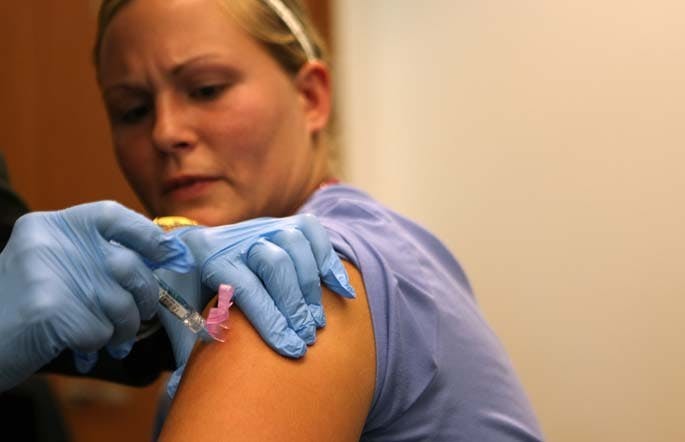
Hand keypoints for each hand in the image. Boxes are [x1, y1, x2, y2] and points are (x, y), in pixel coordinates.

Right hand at [0, 201, 192, 391]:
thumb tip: (165, 254)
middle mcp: (49, 243)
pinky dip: (97, 345)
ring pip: (121, 303)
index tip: (168, 254)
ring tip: (113, 338)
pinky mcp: (50, 312)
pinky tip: (81, 348)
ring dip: (124, 328)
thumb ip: (98, 256)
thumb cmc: (23, 308)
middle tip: (144, 313)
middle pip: (128, 264)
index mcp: (50, 225)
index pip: (112, 214)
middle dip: (145, 295)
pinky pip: (101, 331)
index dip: (147, 234)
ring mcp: (48, 276)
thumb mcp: (53, 266)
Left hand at [157, 214, 354, 396]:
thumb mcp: (179, 316)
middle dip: (294, 304)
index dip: (270, 320)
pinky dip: (331, 262)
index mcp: (207, 257)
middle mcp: (236, 236)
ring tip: (317, 321)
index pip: (245, 286)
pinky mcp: (284, 223)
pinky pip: (314, 234)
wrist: (188, 251)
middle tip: (307, 337)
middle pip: (275, 262)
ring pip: (296, 244)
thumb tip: (188, 385)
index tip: (290, 349)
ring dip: (311, 286)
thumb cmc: (185, 293)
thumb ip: (189, 343)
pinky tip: (342, 292)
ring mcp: (262, 226)